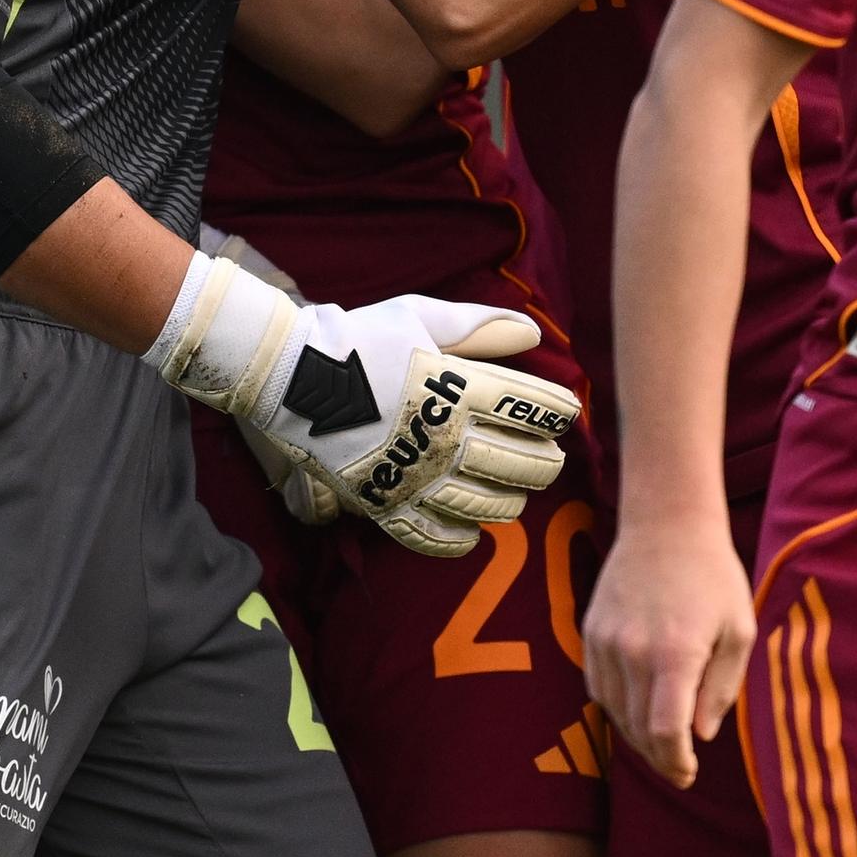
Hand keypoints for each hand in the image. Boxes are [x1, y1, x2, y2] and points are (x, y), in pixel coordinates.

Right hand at [151, 254, 581, 559]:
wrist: (290, 375)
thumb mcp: (421, 317)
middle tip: (553, 459)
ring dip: (511, 501)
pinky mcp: (383, 503)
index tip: (566, 413)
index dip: (555, 411)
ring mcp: (413, 475)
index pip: (526, 405)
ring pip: (484, 504)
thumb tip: (533, 331)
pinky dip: (459, 540)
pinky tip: (473, 533)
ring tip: (519, 494)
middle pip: (516, 462)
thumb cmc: (360, 338)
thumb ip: (479, 327)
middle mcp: (442, 436)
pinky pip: (431, 536)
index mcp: (455, 387)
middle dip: (544, 462)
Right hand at [583, 512, 757, 786]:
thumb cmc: (713, 576)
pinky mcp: (591, 632)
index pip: (664, 734)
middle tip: (679, 767)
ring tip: (661, 740)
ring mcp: (606, 642)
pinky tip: (637, 706)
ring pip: (614, 712)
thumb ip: (722, 689)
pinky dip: (617, 707)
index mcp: (675, 655)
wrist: (666, 522)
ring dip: (636, 736)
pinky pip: (598, 687)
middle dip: (659, 757)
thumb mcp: (739, 630)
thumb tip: (700, 735)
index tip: (688, 773)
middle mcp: (633, 652)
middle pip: (637, 731)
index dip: (675, 764)